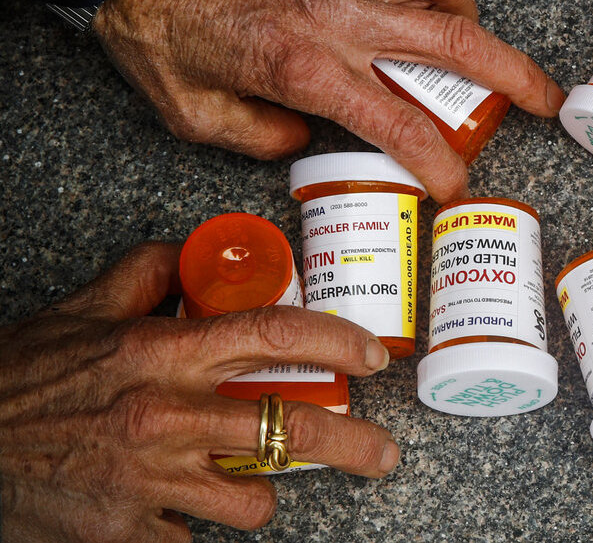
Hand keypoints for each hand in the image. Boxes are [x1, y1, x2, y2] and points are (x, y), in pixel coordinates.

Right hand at [0, 242, 396, 542]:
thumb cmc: (23, 377)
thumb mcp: (84, 309)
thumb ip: (149, 272)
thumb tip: (199, 252)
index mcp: (162, 350)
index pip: (274, 332)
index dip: (337, 341)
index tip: (373, 355)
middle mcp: (166, 413)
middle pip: (290, 429)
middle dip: (354, 444)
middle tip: (384, 453)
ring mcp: (151, 480)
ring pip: (254, 500)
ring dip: (260, 491)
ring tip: (244, 479)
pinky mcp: (131, 533)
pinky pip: (196, 536)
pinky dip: (196, 523)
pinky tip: (176, 506)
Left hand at [93, 0, 564, 203]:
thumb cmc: (155, 31)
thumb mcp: (196, 117)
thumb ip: (265, 140)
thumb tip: (309, 139)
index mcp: (305, 67)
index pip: (400, 123)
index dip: (440, 163)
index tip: (456, 186)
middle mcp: (337, 12)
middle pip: (455, 44)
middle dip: (516, 78)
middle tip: (545, 100)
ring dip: (472, 22)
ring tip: (471, 47)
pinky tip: (402, 5)